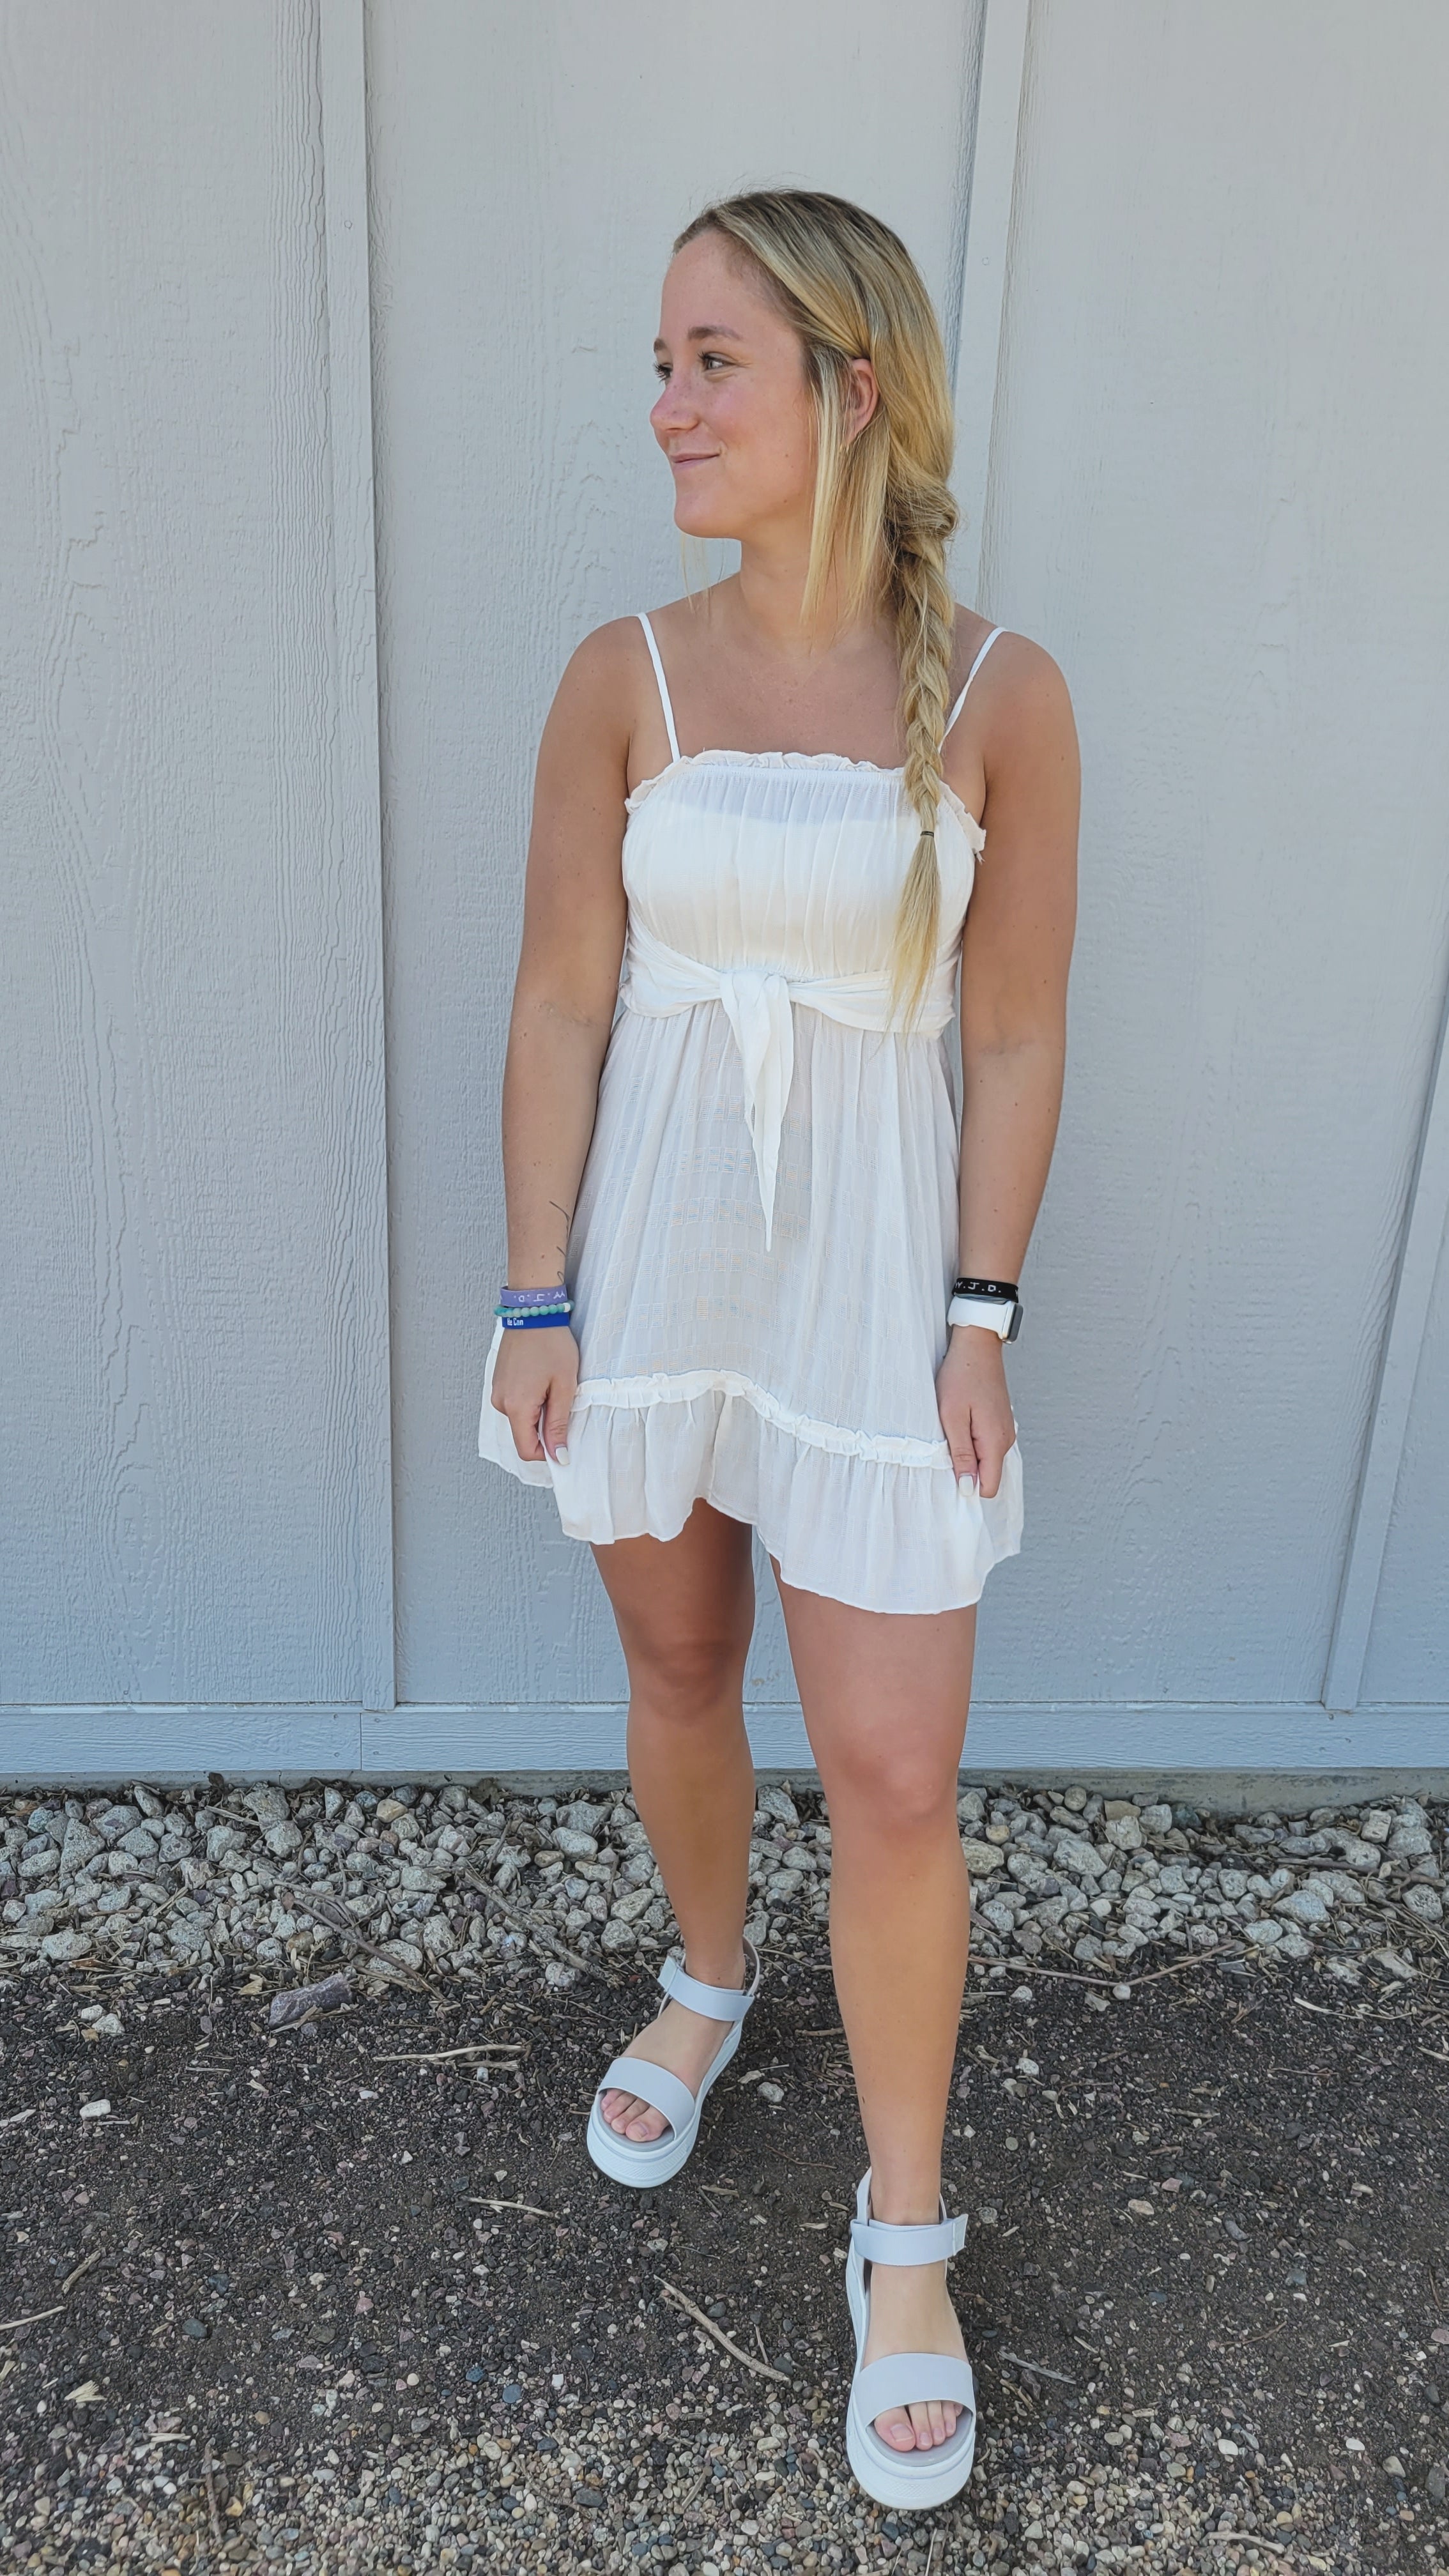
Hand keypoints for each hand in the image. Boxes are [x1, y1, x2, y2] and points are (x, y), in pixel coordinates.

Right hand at [490, 1325, 577, 1464]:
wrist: (533, 1312)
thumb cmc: (551, 1343)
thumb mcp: (564, 1386)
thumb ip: (558, 1424)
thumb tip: (558, 1454)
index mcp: (516, 1406)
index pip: (527, 1450)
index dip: (548, 1453)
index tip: (565, 1443)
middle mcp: (500, 1402)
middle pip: (524, 1435)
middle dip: (546, 1427)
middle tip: (562, 1400)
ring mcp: (497, 1392)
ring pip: (521, 1419)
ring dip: (539, 1411)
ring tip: (552, 1385)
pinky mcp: (499, 1383)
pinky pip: (516, 1404)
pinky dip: (531, 1401)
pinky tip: (542, 1380)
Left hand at [936, 1327, 1015, 1497]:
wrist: (976, 1345)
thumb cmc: (960, 1377)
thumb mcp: (951, 1417)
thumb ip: (962, 1454)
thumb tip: (967, 1488)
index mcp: (995, 1442)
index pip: (989, 1488)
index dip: (967, 1487)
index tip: (947, 1472)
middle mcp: (1006, 1440)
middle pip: (988, 1475)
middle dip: (965, 1470)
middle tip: (944, 1446)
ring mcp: (1005, 1431)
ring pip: (986, 1460)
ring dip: (966, 1454)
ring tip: (951, 1430)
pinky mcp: (999, 1423)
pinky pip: (986, 1445)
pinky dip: (971, 1441)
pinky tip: (959, 1424)